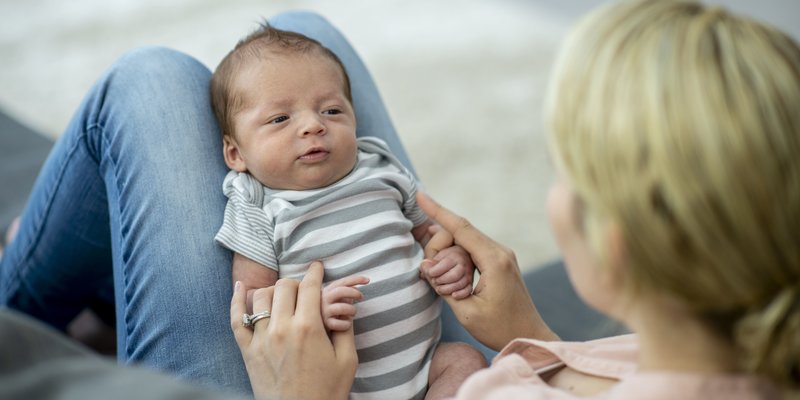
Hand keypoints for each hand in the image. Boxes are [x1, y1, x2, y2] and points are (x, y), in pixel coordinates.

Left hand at [230, 262, 356, 399]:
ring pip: (262, 297)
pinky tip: (242, 286)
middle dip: (296, 282)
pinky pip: (236, 319)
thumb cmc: (327, 392)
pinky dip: (236, 300)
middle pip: (285, 286)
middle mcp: (282, 329)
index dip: (315, 272)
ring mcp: (261, 339)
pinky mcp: (248, 351)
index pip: (310, 287)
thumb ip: (345, 329)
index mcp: (309, 328)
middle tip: (304, 288)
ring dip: (274, 290)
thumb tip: (342, 307)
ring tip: (283, 294)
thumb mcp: (348, 360)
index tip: (317, 266)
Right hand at [322, 275, 369, 330]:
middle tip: (361, 297)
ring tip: (353, 313)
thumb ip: (344, 292)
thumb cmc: (328, 309)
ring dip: (352, 310)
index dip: (356, 279)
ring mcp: (323, 312)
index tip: (368, 280)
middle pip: (341, 291)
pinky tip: (347, 324)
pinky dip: (346, 324)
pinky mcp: (324, 324)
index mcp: (326, 291)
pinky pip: (339, 324)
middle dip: (354, 293)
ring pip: (342, 308)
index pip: (342, 282)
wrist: (314, 325)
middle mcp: (322, 299)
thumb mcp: (334, 298)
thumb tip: (356, 288)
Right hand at [417, 193, 558, 349]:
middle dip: (439, 246)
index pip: (461, 228)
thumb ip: (443, 286)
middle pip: (460, 233)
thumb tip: (426, 267)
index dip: (438, 211)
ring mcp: (501, 255)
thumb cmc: (500, 329)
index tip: (420, 196)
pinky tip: (447, 267)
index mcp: (494, 260)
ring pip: (464, 240)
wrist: (529, 336)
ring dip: (448, 253)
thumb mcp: (466, 312)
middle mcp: (500, 251)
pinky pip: (472, 249)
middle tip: (432, 275)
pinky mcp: (500, 261)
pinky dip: (457, 255)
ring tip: (441, 278)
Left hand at [420, 239, 474, 298]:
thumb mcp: (438, 256)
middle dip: (441, 280)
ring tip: (438, 289)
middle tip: (434, 281)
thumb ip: (430, 262)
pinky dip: (460, 294)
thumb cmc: (447, 258)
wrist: (463, 257)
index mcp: (455, 256)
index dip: (435, 270)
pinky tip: (453, 295)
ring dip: (447, 289)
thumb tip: (424, 266)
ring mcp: (468, 274)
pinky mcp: (470, 283)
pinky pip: (468, 290)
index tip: (429, 273)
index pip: (446, 264)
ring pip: (460, 284)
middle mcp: (464, 265)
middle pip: (454, 276)